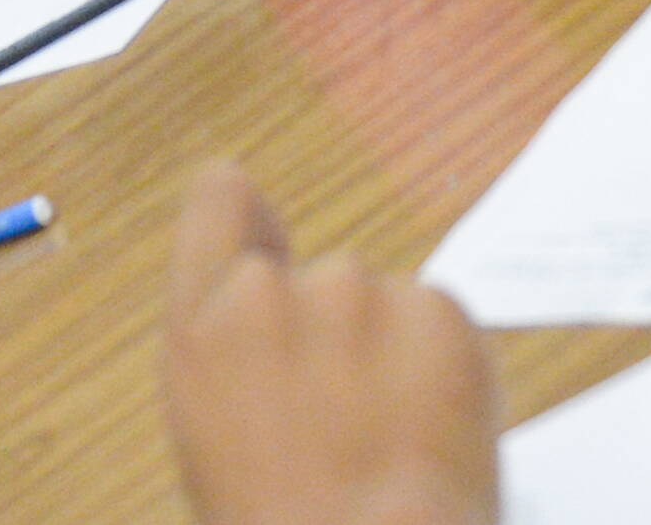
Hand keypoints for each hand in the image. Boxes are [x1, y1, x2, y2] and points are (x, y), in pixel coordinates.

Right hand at [163, 167, 497, 524]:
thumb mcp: (219, 440)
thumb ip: (241, 358)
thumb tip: (281, 338)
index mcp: (203, 331)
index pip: (220, 201)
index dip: (253, 218)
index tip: (272, 238)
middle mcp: (270, 291)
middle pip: (325, 280)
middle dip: (346, 335)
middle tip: (355, 426)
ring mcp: (356, 291)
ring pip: (389, 309)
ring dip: (397, 357)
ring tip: (393, 449)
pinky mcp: (436, 310)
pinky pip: (443, 327)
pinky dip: (448, 373)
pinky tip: (433, 440)